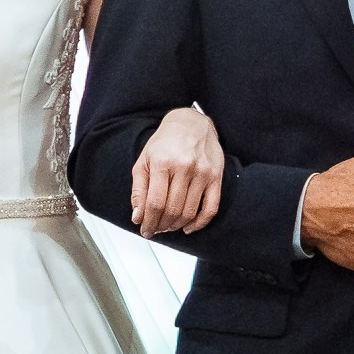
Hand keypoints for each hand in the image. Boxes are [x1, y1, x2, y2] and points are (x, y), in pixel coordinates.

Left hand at [131, 105, 223, 236]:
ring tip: (168, 226)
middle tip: (156, 229)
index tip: (145, 230)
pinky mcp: (216, 177)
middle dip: (161, 226)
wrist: (191, 123)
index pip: (155, 203)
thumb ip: (139, 189)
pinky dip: (199, 223)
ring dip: (176, 226)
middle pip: (172, 210)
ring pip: (189, 212)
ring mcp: (203, 173)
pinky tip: (188, 227)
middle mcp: (184, 167)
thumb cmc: (166, 142)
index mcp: (163, 162)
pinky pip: (211, 208)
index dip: (149, 222)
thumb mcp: (144, 161)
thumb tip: (138, 217)